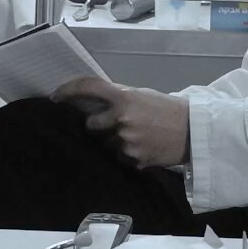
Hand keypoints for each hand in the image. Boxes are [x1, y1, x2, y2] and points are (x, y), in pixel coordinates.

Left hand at [54, 77, 189, 167]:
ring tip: (139, 136)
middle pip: (92, 124)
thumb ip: (119, 98)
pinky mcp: (133, 160)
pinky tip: (144, 147)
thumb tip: (93, 102)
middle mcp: (121, 119)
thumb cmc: (167, 109)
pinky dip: (128, 153)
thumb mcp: (142, 95)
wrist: (192, 132)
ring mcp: (126, 141)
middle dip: (100, 124)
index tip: (55, 97)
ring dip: (115, 140)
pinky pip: (120, 157)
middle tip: (118, 123)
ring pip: (106, 143)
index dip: (67, 90)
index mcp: (124, 98)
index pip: (88, 88)